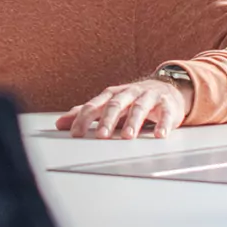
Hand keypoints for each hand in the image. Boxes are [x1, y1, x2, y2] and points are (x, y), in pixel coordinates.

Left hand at [56, 76, 193, 138]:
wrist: (166, 89)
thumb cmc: (133, 100)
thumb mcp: (108, 105)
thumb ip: (86, 114)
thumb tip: (59, 123)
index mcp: (112, 95)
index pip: (94, 105)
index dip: (84, 119)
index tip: (75, 134)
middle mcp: (129, 94)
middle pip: (116, 105)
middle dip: (108, 120)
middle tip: (101, 135)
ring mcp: (149, 97)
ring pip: (140, 108)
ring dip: (133, 122)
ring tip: (128, 137)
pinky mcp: (167, 105)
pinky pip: (166, 114)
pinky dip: (163, 124)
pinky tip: (159, 135)